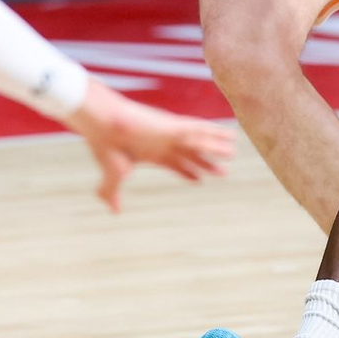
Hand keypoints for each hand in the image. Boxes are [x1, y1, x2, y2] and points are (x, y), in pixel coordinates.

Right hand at [69, 79, 234, 212]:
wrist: (105, 125)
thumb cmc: (107, 147)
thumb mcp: (113, 176)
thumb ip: (112, 194)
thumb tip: (114, 211)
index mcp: (152, 155)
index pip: (176, 166)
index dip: (189, 173)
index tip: (200, 180)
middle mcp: (165, 144)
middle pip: (192, 156)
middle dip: (207, 164)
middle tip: (224, 172)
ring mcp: (172, 134)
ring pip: (200, 143)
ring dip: (217, 148)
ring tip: (233, 153)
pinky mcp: (176, 126)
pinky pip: (202, 130)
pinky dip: (217, 134)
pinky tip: (230, 137)